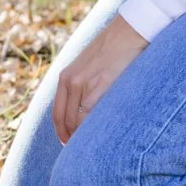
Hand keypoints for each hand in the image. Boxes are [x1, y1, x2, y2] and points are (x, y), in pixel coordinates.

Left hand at [53, 14, 147, 143]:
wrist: (128, 31)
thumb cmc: (111, 50)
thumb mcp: (88, 66)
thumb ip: (81, 84)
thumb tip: (83, 109)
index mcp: (66, 77)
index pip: (57, 113)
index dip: (62, 133)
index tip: (68, 145)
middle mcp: (71, 80)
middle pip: (65, 120)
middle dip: (71, 139)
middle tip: (80, 154)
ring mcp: (85, 82)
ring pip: (78, 121)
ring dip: (83, 137)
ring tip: (92, 149)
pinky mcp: (101, 84)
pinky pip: (92, 114)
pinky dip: (94, 128)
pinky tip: (102, 136)